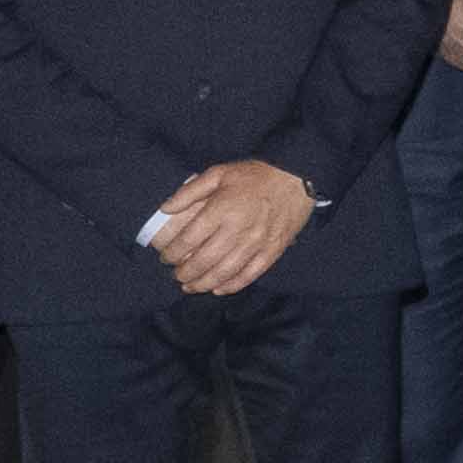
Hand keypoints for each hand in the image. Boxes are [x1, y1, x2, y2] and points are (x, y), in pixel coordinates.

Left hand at [150, 159, 315, 298]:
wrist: (297, 178)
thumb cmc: (255, 176)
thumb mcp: (219, 173)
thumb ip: (189, 191)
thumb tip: (165, 209)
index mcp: (222, 209)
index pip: (189, 239)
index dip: (172, 253)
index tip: (165, 257)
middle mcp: (238, 229)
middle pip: (204, 260)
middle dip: (185, 272)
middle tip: (176, 274)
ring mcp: (257, 243)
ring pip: (225, 272)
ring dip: (204, 283)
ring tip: (191, 286)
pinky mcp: (273, 251)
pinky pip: (250, 274)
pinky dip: (232, 285)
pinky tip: (219, 289)